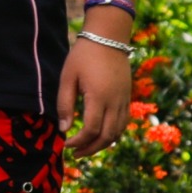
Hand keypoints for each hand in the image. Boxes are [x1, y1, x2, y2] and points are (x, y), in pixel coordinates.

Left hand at [61, 31, 131, 158]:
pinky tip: (101, 136)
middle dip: (91, 148)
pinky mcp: (127, 97)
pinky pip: (123, 122)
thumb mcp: (67, 77)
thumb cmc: (83, 56)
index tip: (66, 144)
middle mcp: (116, 102)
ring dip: (103, 144)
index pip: (91, 130)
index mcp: (99, 97)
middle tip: (75, 154)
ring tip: (86, 149)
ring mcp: (124, 100)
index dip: (78, 141)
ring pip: (118, 132)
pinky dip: (113, 133)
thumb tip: (63, 128)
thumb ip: (65, 103)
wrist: (108, 38)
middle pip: (107, 136)